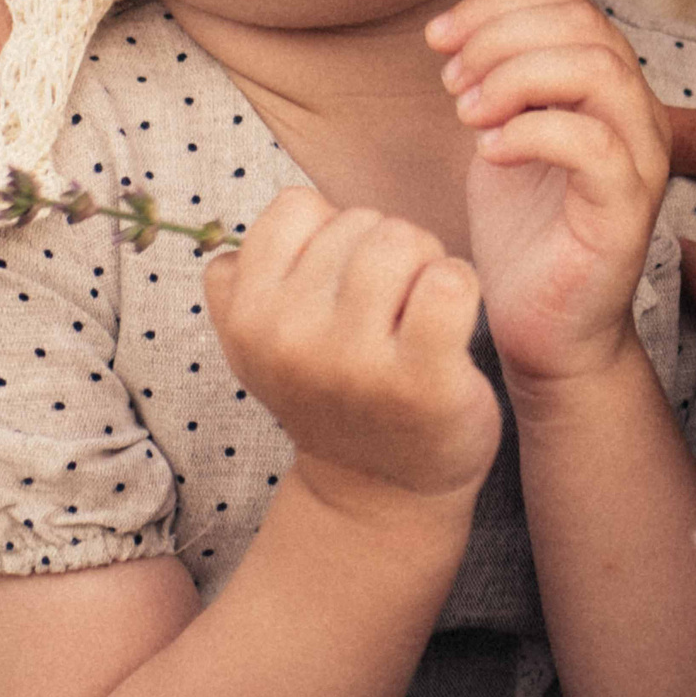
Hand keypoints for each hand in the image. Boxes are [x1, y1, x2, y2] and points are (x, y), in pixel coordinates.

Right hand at [203, 188, 499, 508]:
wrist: (382, 490)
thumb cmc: (333, 390)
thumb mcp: (263, 343)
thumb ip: (242, 282)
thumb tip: (235, 238)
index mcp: (247, 318)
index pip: (295, 206)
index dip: (330, 231)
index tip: (338, 282)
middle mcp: (289, 338)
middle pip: (361, 220)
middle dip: (386, 250)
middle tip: (387, 308)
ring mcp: (353, 362)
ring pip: (404, 240)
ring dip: (426, 265)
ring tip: (418, 313)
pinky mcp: (421, 381)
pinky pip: (450, 282)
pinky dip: (461, 287)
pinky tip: (450, 326)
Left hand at [428, 0, 667, 386]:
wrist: (545, 331)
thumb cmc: (522, 236)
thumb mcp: (503, 137)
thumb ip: (501, 82)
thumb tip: (462, 30)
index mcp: (608, 89)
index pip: (570, 4)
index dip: (499, 5)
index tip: (440, 37)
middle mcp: (637, 114)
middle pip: (584, 26)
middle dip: (501, 37)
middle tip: (451, 78)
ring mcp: (640, 160)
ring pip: (597, 71)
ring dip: (516, 77)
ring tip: (466, 112)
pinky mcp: (627, 210)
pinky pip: (592, 144)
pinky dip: (530, 132)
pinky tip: (487, 152)